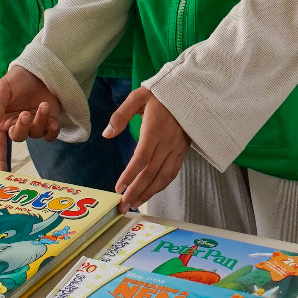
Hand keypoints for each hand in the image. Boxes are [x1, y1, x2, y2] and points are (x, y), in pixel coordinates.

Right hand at [0, 65, 60, 170]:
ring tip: (43, 105)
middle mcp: (16, 126)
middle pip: (18, 137)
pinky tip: (53, 121)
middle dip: (23, 127)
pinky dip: (52, 130)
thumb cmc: (15, 80)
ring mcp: (33, 125)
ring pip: (36, 133)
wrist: (37, 70)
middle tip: (26, 113)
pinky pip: (50, 135)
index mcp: (1, 122)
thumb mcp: (2, 89)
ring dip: (40, 121)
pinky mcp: (48, 121)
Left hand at [105, 87, 189, 210]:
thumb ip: (121, 115)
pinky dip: (162, 185)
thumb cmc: (161, 93)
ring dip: (149, 192)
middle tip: (123, 206)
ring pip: (164, 176)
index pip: (142, 157)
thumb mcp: (138, 96)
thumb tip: (106, 134)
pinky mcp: (183, 151)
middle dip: (137, 191)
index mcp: (155, 129)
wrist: (191, 91)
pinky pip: (173, 172)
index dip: (130, 175)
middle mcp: (167, 142)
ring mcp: (177, 148)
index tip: (119, 188)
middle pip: (151, 172)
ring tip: (135, 204)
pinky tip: (151, 192)